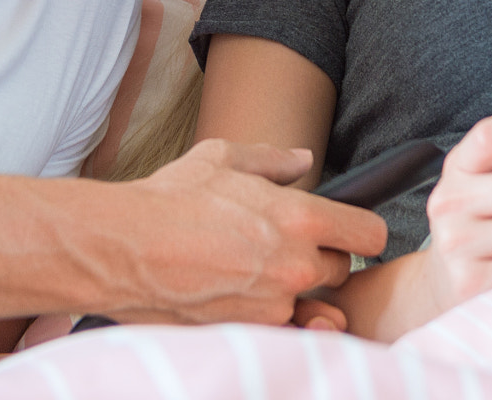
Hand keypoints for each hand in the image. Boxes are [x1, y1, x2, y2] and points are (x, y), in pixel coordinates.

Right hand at [107, 139, 386, 325]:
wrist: (122, 250)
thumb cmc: (168, 201)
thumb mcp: (221, 159)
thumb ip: (272, 160)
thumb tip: (302, 159)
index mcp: (300, 218)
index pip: (369, 234)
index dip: (359, 231)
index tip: (346, 231)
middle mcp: (296, 266)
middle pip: (340, 272)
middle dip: (317, 260)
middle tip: (279, 247)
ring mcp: (274, 305)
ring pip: (307, 302)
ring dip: (289, 290)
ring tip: (249, 271)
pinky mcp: (249, 331)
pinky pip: (276, 325)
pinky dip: (263, 313)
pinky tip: (234, 292)